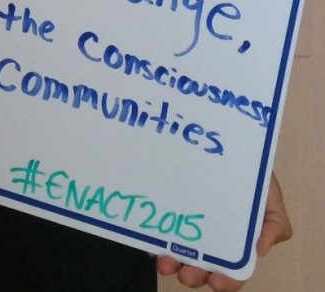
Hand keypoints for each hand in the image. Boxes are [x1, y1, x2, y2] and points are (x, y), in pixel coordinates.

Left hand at [155, 174, 291, 288]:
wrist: (228, 147)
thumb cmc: (251, 177)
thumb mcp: (270, 199)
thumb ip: (275, 224)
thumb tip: (260, 251)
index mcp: (235, 245)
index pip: (232, 274)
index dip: (225, 282)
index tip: (216, 281)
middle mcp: (209, 241)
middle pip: (201, 269)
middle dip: (193, 276)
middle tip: (185, 273)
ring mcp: (187, 227)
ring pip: (177, 254)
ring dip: (170, 263)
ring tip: (164, 261)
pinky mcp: (169, 212)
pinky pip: (158, 230)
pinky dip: (154, 239)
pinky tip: (150, 240)